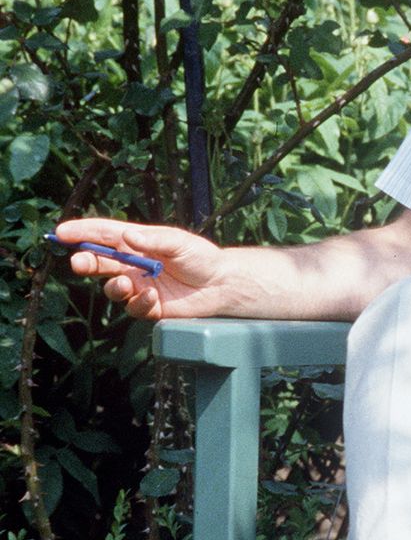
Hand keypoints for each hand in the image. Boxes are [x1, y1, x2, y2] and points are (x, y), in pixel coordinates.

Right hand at [53, 218, 228, 321]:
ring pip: (112, 288)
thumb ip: (153, 240)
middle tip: (78, 262)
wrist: (221, 284)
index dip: (81, 232)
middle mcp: (133, 264)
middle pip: (100, 262)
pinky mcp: (149, 306)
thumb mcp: (179, 242)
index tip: (61, 232)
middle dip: (85, 261)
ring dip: (113, 286)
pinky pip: (134, 307)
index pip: (103, 234)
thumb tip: (127, 236)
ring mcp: (139, 285)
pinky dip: (139, 303)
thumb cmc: (201, 257)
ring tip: (125, 284)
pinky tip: (153, 297)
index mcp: (137, 242)